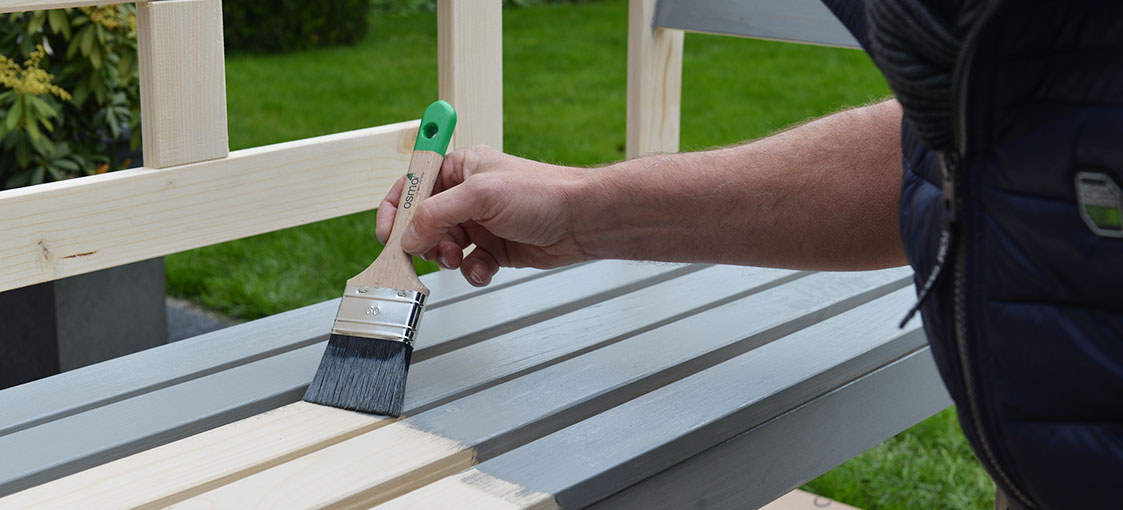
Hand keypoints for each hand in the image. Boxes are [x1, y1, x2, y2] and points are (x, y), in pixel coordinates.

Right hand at [376, 145, 592, 285]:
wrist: (583, 220)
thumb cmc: (543, 193)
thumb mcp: (481, 195)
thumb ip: (437, 214)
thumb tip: (407, 236)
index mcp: (460, 168)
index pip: (411, 185)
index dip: (395, 210)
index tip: (388, 235)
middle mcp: (467, 195)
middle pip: (423, 222)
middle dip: (422, 241)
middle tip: (427, 253)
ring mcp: (481, 223)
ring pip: (443, 248)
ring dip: (446, 258)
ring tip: (458, 258)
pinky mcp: (495, 248)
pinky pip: (468, 265)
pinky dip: (472, 271)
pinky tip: (484, 269)